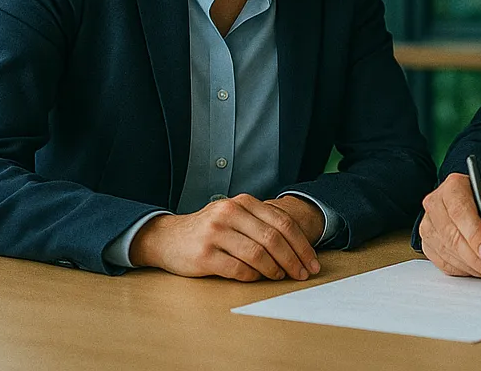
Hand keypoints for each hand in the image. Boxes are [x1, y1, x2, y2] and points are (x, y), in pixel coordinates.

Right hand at [129, 193, 322, 281]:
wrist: (168, 238)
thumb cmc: (209, 230)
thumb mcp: (235, 216)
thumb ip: (260, 223)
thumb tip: (297, 246)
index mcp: (244, 202)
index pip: (282, 221)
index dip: (301, 244)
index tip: (312, 262)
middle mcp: (231, 213)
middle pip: (273, 238)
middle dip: (293, 259)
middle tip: (303, 274)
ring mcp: (216, 233)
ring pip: (257, 253)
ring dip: (275, 269)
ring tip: (281, 277)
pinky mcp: (204, 255)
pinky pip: (237, 269)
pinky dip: (253, 276)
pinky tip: (258, 279)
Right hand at [419, 172, 480, 280]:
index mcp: (455, 185)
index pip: (461, 212)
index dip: (476, 235)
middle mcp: (436, 202)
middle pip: (452, 235)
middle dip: (477, 257)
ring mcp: (428, 224)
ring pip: (448, 252)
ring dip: (473, 265)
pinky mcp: (427, 244)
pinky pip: (444, 264)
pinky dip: (464, 270)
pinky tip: (478, 266)